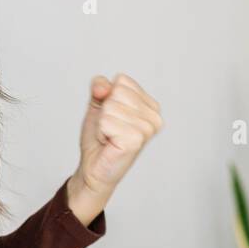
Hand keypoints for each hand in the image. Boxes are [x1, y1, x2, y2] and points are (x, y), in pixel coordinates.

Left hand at [67, 73, 162, 225]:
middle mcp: (154, 116)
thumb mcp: (98, 105)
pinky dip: (101, 132)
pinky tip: (109, 143)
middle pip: (116, 92)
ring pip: (110, 106)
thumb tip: (103, 86)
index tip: (112, 116)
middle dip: (105, 111)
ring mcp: (147, 129)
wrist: (94, 166)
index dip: (108, 97)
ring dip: (102, 123)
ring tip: (110, 137)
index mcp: (150, 105)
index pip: (122, 80)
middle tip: (109, 129)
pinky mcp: (136, 140)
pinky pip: (107, 121)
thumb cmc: (99, 138)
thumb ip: (100, 87)